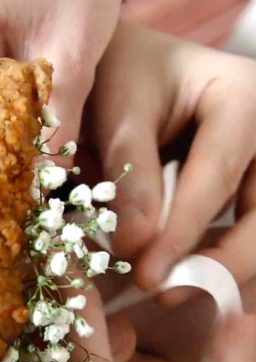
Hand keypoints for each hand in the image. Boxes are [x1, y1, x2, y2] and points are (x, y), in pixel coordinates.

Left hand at [86, 21, 255, 294]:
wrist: (130, 67)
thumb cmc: (121, 75)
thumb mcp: (119, 111)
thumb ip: (131, 174)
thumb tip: (138, 247)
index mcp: (243, 97)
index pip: (219, 174)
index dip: (184, 231)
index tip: (149, 275)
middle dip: (224, 261)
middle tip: (167, 292)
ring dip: (228, 268)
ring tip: (176, 293)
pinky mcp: (250, 187)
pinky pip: (247, 228)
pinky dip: (222, 260)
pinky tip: (190, 280)